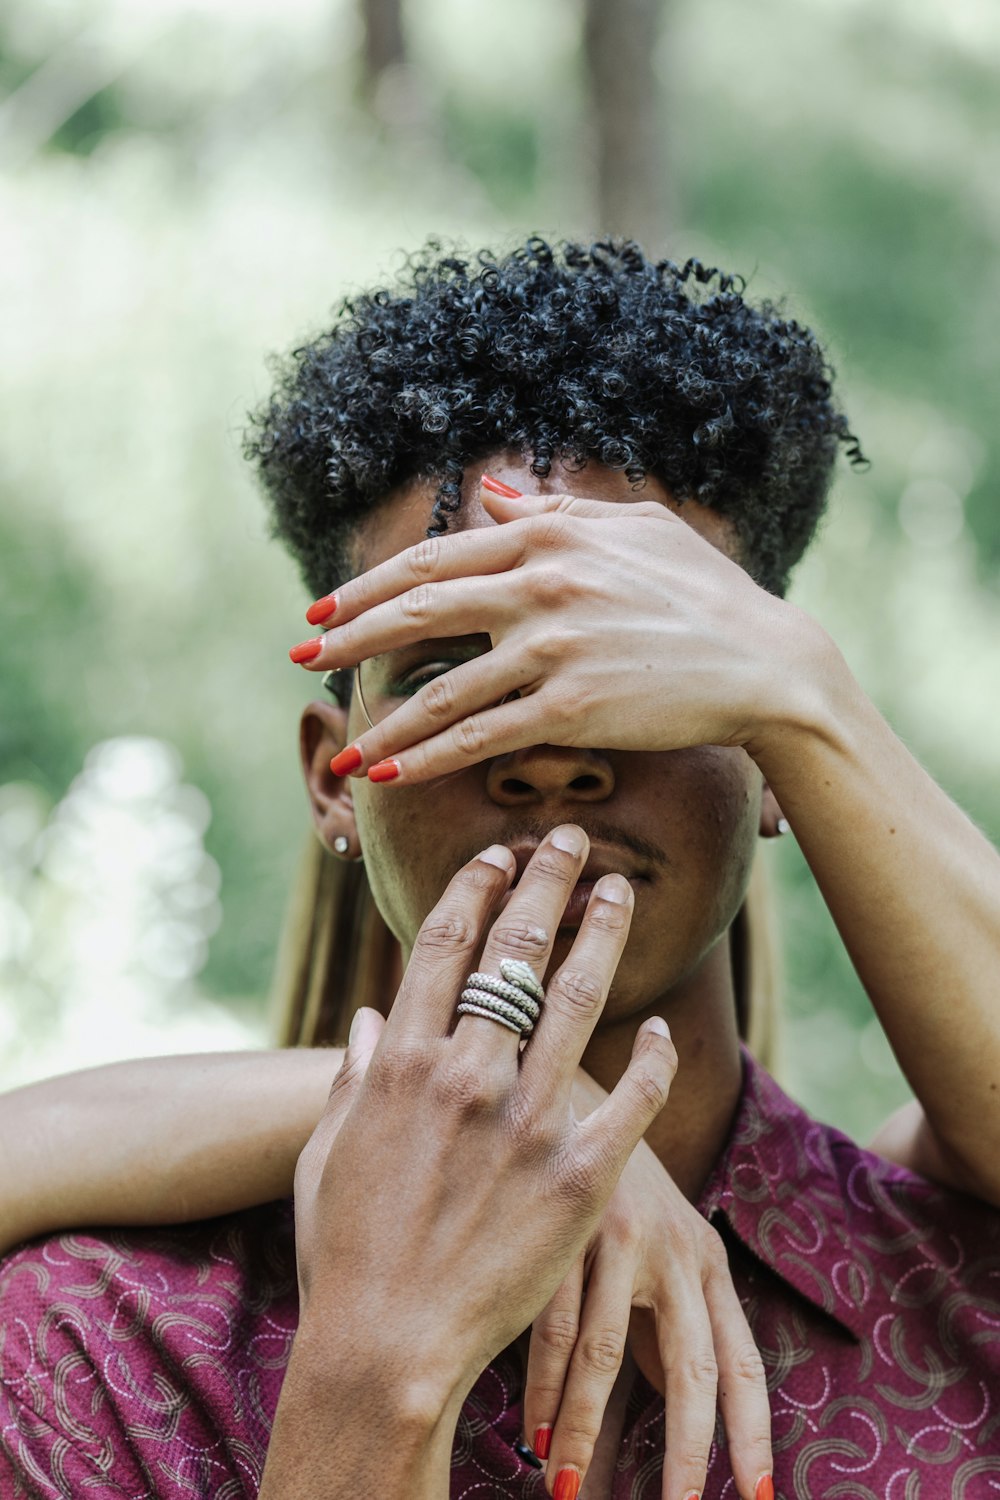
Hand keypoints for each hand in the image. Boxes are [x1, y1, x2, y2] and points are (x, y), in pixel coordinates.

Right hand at [289, 824, 677, 1424]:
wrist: (386, 1346)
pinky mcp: (578, 1175)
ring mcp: (525, 1121)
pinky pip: (631, 1098)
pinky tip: (665, 1028)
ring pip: (576, 998)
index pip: (443, 943)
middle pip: (514, 949)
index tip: (498, 855)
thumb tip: (369, 1016)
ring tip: (622, 890)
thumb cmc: (347, 1253)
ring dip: (602, 933)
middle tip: (570, 837)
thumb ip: (352, 1076)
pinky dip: (653, 1058)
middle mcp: (465, 1072)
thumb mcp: (327, 1154)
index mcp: (401, 1059)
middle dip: (545, 880)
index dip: (475, 887)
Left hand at [293, 481, 820, 782]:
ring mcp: (553, 648)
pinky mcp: (572, 708)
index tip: (324, 607)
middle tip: (302, 658)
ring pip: (441, 687)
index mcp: (550, 536)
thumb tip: (492, 492)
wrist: (768, 663)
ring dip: (381, 720)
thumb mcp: (637, 529)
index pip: (434, 559)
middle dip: (348, 638)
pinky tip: (391, 772)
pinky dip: (428, 756)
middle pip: (417, 611)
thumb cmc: (706, 594)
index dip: (369, 587)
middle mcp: (541, 585)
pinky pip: (480, 736)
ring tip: (343, 747)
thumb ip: (557, 510)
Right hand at [527, 1074, 771, 1499]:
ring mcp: (620, 1232)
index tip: (756, 1497)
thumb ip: (648, 1335)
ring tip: (568, 1488)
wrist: (564, 1083)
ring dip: (584, 1430)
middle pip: (690, 1368)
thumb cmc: (606, 1186)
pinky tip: (531, 1427)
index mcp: (704, 1259)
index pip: (740, 1360)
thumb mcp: (644, 1253)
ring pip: (605, 1355)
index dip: (752, 1431)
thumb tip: (650, 1426)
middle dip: (682, 1454)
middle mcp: (675, 1247)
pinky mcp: (567, 1221)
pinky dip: (542, 1383)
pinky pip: (552, 1320)